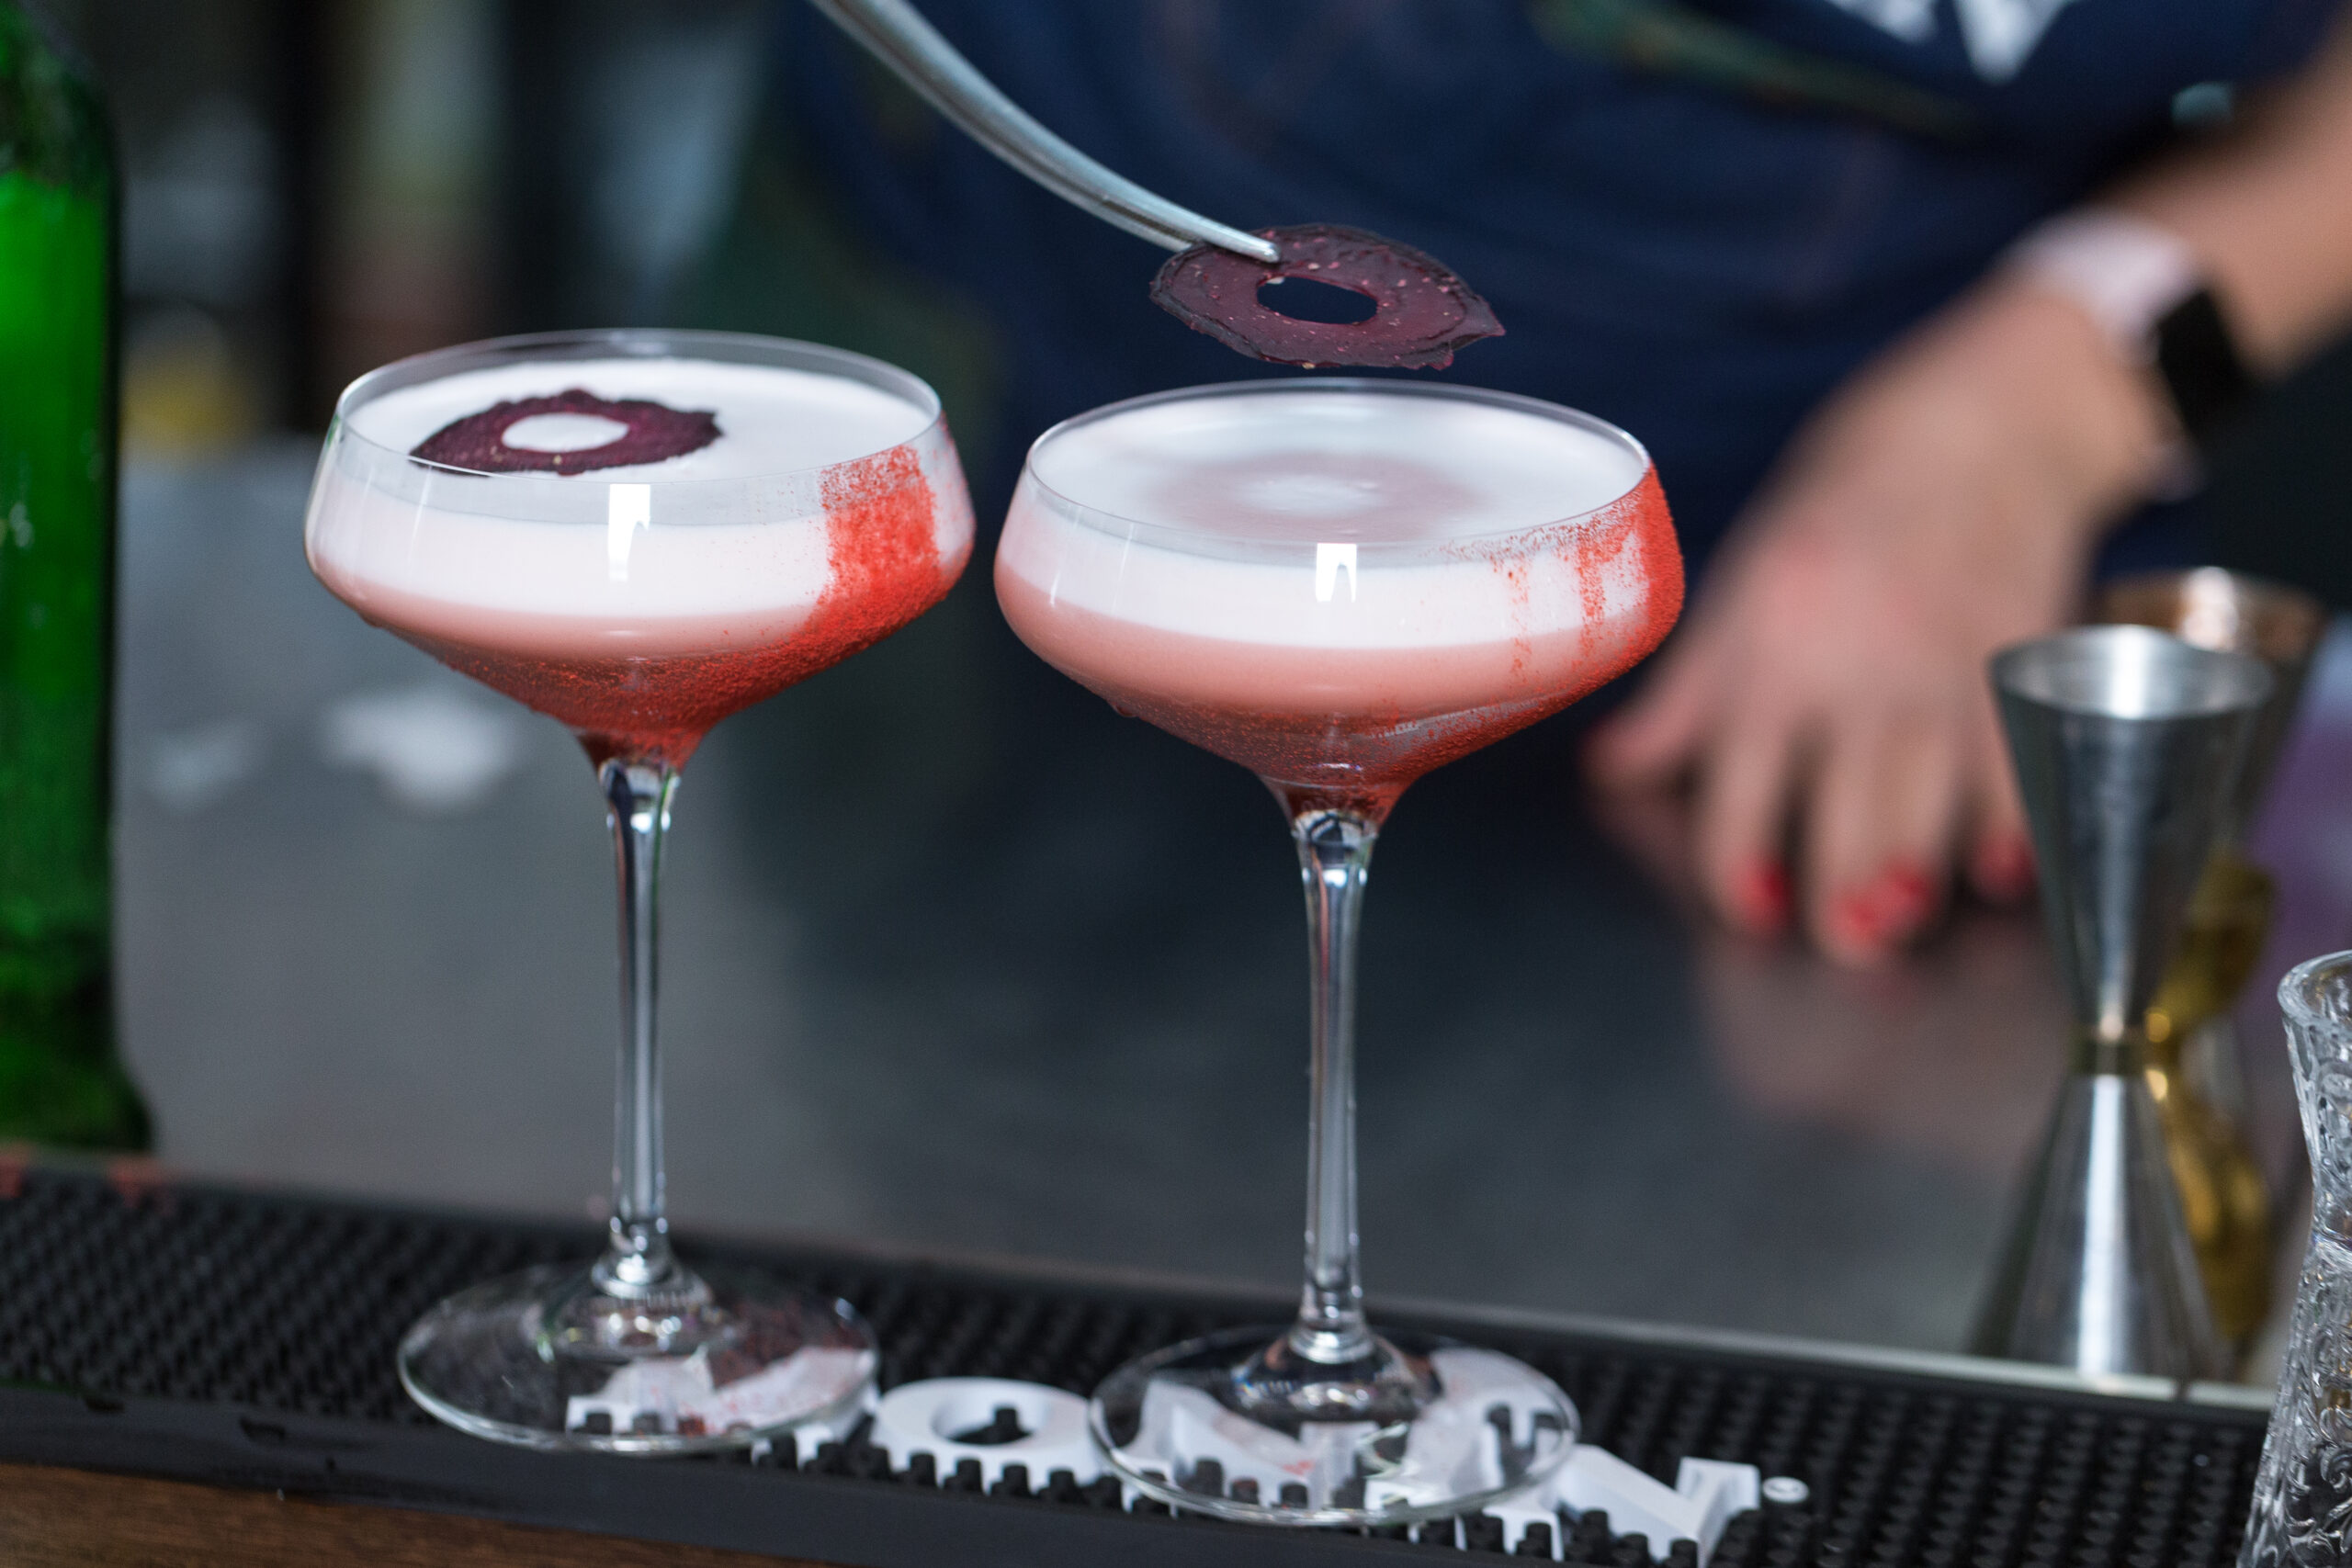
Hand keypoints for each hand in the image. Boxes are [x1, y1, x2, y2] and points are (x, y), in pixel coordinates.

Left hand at [1586, 274, 2178, 963]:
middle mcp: (1855, 672)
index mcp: (1770, 655)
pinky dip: (2012, 831)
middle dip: (1841, 904)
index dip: (1739, 868)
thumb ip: (1683, 700)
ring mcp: (1944, 675)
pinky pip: (2019, 770)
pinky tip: (1998, 876)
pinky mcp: (2024, 670)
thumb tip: (1610, 772)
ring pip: (1929, 810)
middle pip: (1844, 820)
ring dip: (1914, 882)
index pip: (1739, 792)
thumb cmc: (1837, 517)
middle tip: (1840, 944)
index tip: (1752, 908)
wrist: (1973, 432)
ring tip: (1897, 920)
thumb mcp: (1738, 596)